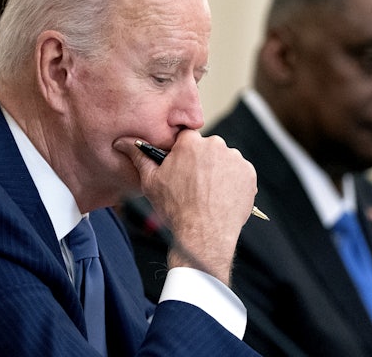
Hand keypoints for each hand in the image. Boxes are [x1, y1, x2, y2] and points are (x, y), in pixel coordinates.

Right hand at [121, 130, 256, 284]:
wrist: (204, 234)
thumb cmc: (176, 209)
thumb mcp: (151, 182)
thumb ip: (139, 157)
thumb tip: (122, 142)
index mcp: (190, 143)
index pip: (187, 138)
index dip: (184, 154)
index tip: (183, 167)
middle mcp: (215, 145)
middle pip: (208, 149)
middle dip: (202, 163)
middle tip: (195, 186)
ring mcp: (235, 159)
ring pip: (225, 160)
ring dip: (219, 172)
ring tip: (210, 195)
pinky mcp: (249, 174)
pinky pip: (239, 173)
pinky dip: (233, 183)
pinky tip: (222, 198)